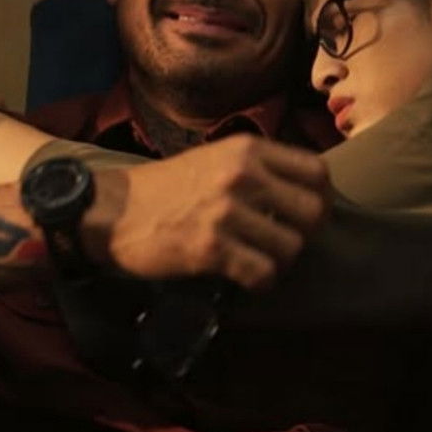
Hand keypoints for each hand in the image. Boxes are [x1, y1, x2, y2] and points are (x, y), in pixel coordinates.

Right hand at [94, 135, 329, 290]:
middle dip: (305, 234)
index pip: (318, 171)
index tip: (307, 215)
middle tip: (283, 243)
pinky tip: (245, 278)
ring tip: (259, 260)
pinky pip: (262, 273)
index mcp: (249, 149)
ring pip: (291, 247)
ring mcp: (227, 210)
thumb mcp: (217, 159)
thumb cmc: (166, 187)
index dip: (321, 199)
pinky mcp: (210, 247)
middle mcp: (243, 174)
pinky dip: (260, 282)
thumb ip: (259, 168)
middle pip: (313, 212)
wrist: (109, 209)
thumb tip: (307, 193)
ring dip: (280, 261)